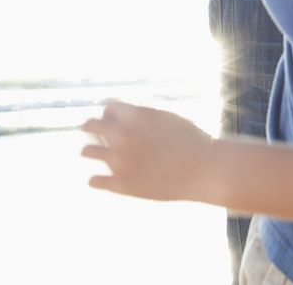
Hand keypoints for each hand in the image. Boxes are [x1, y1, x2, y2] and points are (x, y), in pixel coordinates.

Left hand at [81, 101, 214, 200]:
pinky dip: (97, 179)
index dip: (112, 112)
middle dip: (93, 126)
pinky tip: (101, 178)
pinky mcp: (121, 185)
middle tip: (96, 131)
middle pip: (90, 125)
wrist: (206, 169)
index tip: (114, 118)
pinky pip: (94, 180)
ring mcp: (119, 161)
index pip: (107, 106)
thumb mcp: (167, 117)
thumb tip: (119, 113)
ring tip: (95, 152)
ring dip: (91, 150)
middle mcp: (122, 135)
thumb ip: (142, 115)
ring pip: (87, 151)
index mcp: (135, 115)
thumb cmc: (191, 140)